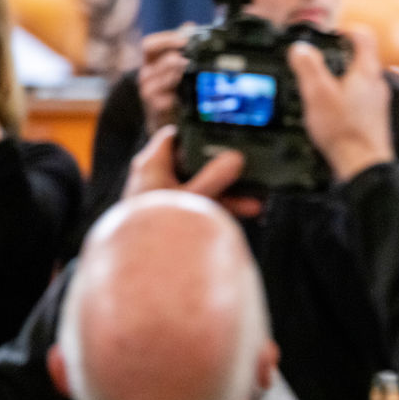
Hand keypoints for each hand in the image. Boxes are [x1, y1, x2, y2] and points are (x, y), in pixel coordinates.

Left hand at [123, 125, 261, 216]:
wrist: (142, 266)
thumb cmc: (159, 225)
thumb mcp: (194, 197)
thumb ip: (216, 176)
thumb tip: (236, 158)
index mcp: (152, 164)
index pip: (173, 136)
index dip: (196, 133)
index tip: (221, 135)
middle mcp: (154, 178)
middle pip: (193, 165)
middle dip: (222, 172)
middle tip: (246, 171)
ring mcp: (162, 200)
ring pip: (200, 189)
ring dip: (227, 195)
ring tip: (256, 203)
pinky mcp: (169, 218)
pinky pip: (198, 208)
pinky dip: (218, 210)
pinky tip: (246, 215)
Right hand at [137, 29, 190, 134]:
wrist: (163, 121)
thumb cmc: (170, 91)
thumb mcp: (172, 68)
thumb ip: (179, 47)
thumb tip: (190, 26)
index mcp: (149, 62)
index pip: (150, 45)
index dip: (166, 39)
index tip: (184, 39)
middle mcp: (145, 75)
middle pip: (162, 59)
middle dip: (180, 57)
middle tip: (194, 57)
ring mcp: (148, 91)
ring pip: (167, 76)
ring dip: (183, 72)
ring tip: (196, 72)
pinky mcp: (155, 106)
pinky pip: (168, 95)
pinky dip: (180, 91)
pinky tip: (189, 91)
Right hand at [287, 28, 393, 181]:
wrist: (362, 166)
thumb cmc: (344, 132)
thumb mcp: (317, 93)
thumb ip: (308, 67)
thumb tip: (300, 49)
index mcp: (367, 71)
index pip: (363, 36)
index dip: (345, 31)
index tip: (330, 36)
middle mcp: (377, 85)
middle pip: (360, 60)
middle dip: (338, 59)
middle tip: (317, 64)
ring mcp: (377, 104)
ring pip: (359, 82)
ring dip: (341, 81)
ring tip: (319, 89)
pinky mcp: (373, 122)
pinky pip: (359, 102)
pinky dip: (345, 100)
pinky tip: (330, 112)